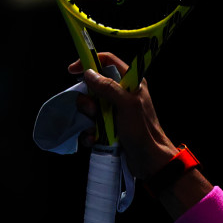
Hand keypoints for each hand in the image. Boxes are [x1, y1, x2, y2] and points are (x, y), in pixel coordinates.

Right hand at [69, 53, 177, 178]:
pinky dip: (90, 132)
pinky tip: (95, 139)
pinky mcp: (109, 127)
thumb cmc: (143, 131)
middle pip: (93, 86)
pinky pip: (90, 124)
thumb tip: (89, 73)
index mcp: (131, 83)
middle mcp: (122, 95)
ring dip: (88, 118)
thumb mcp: (127, 105)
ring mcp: (114, 111)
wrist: (149, 161)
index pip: (108, 62)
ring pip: (89, 106)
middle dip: (88, 99)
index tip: (73, 70)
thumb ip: (109, 87)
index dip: (90, 62)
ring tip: (97, 128)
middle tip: (93, 110)